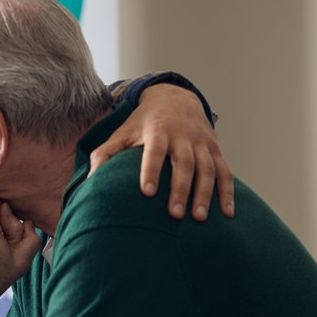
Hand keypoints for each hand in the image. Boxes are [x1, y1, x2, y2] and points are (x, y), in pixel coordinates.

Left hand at [89, 83, 234, 220]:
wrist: (175, 98)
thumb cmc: (143, 122)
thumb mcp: (122, 131)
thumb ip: (105, 153)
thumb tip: (88, 181)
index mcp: (157, 131)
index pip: (155, 151)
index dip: (151, 170)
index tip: (147, 192)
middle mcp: (182, 136)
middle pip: (184, 164)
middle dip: (181, 189)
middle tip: (175, 215)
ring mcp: (201, 143)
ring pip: (207, 169)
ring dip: (204, 194)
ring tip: (199, 218)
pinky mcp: (216, 149)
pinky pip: (225, 171)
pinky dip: (227, 192)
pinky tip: (226, 213)